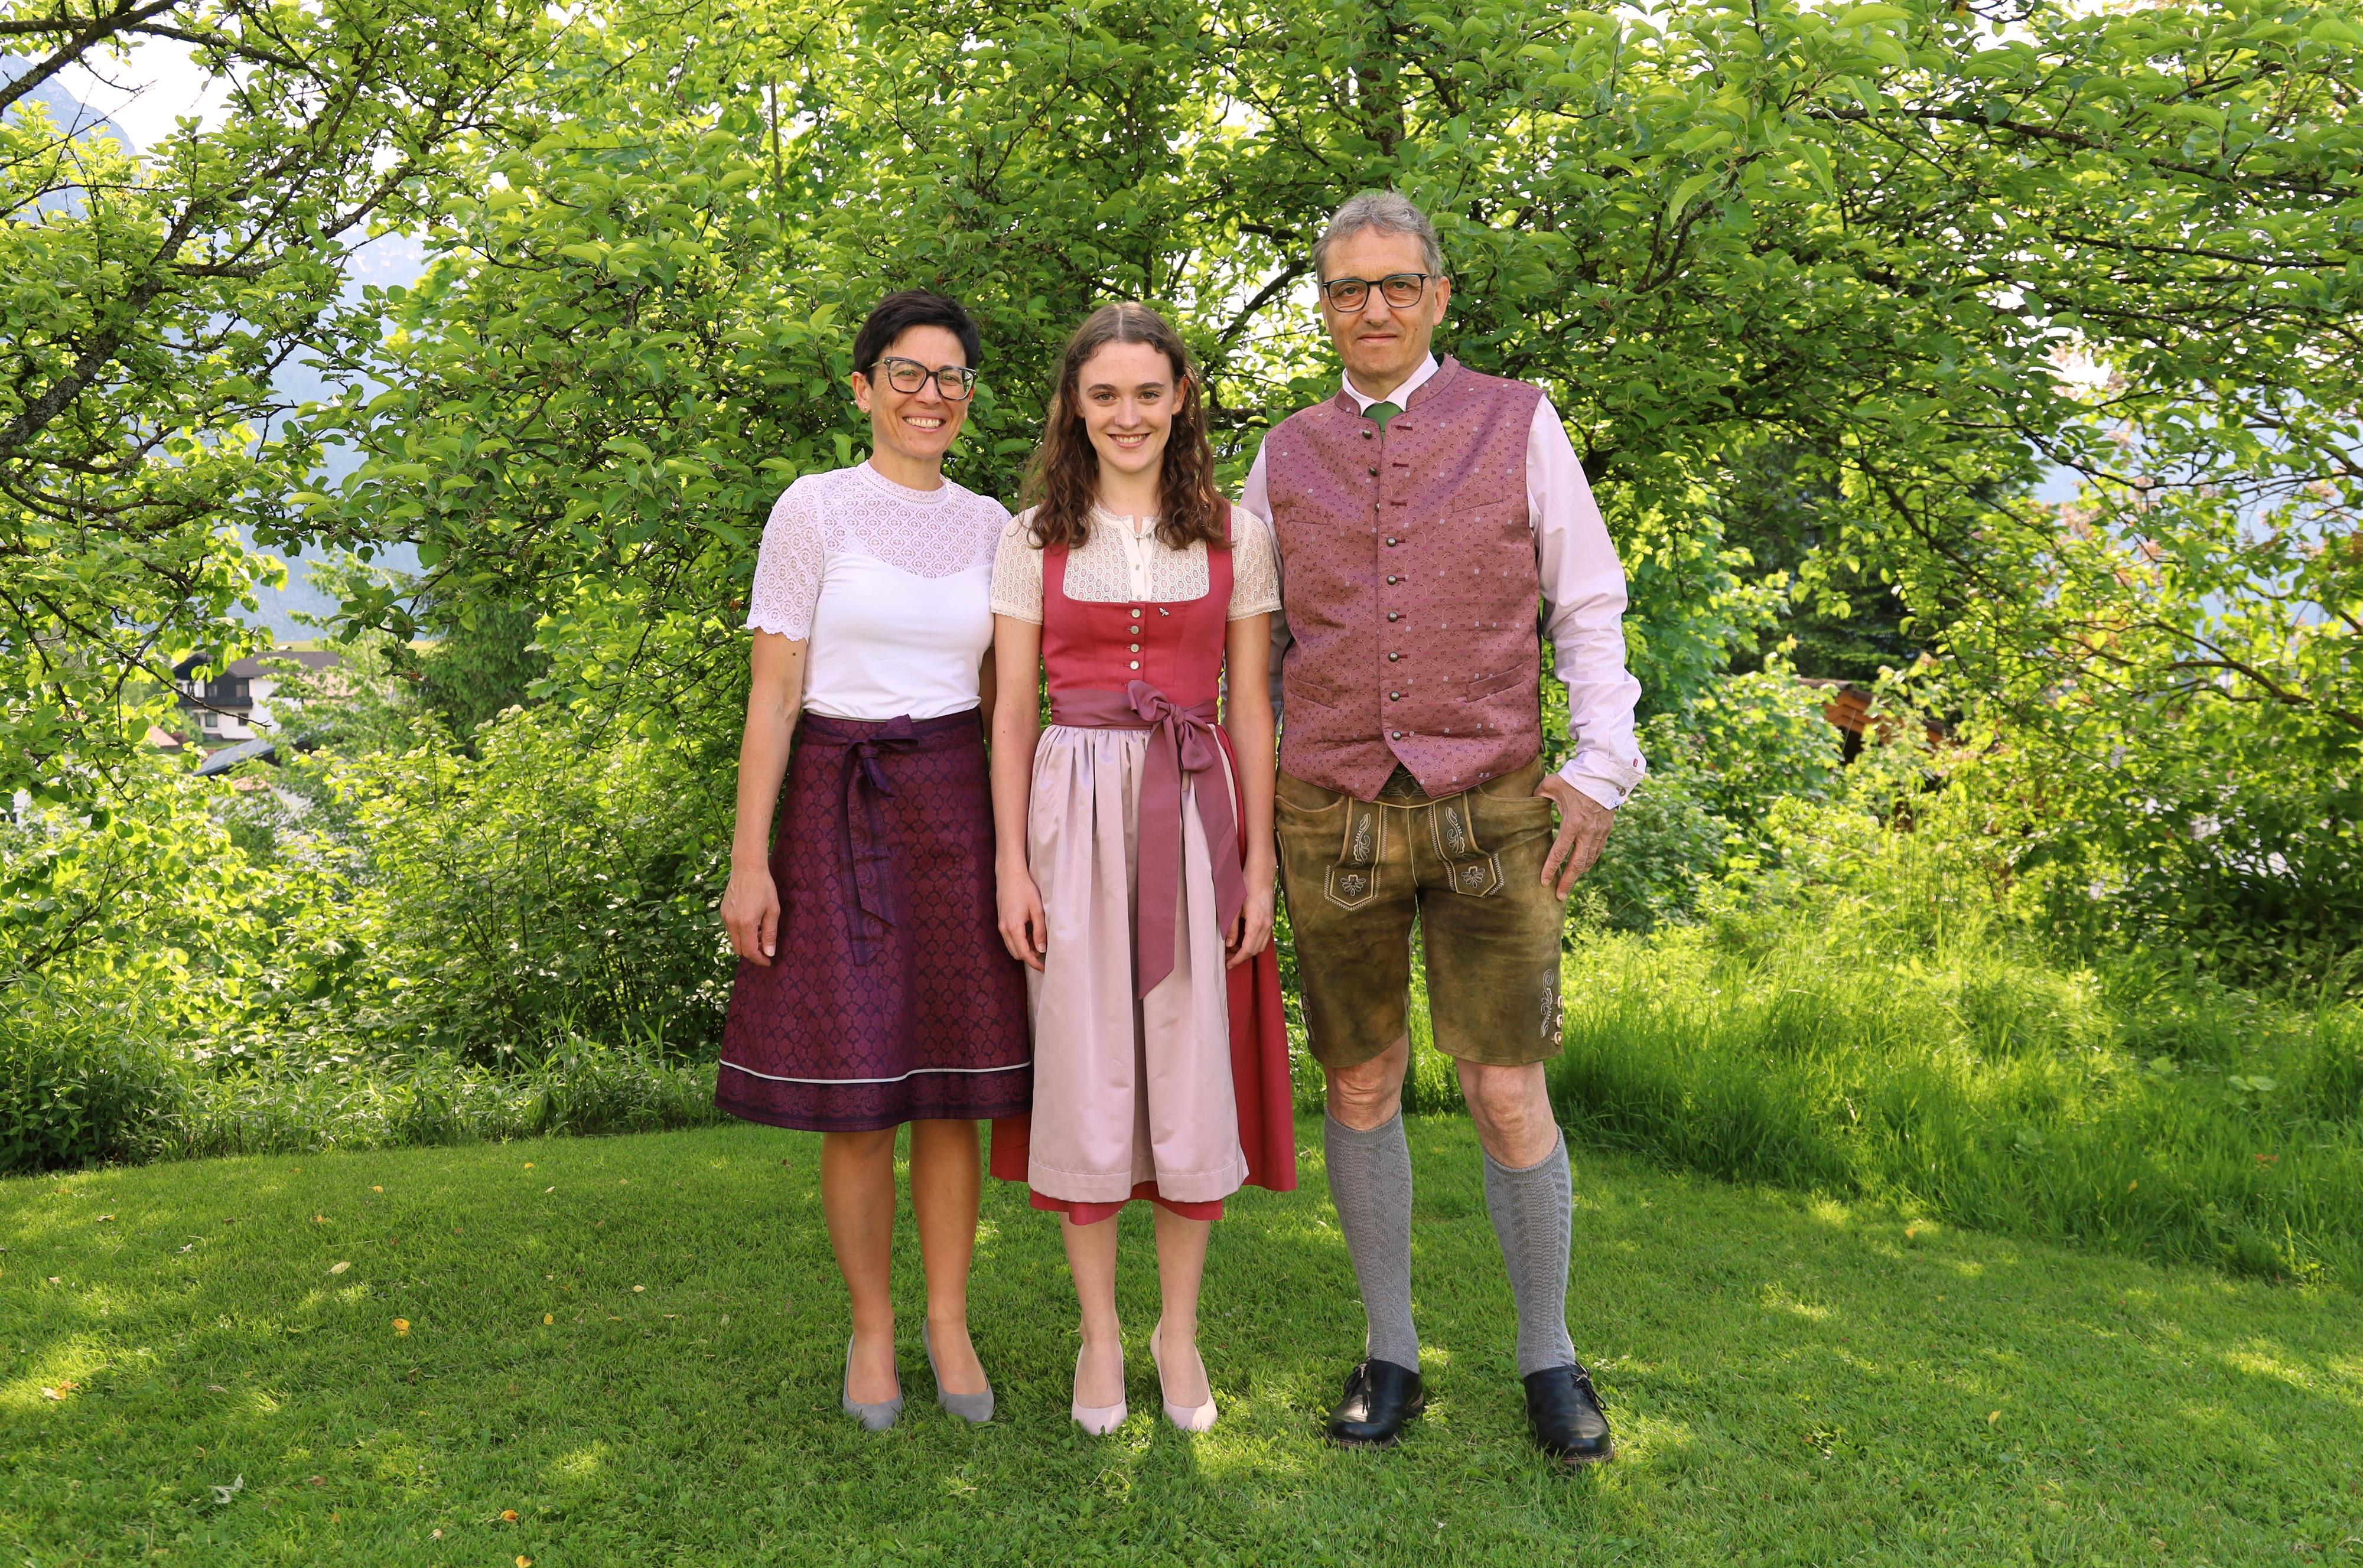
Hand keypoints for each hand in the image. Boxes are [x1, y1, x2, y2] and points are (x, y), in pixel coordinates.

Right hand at [721, 865, 780, 964]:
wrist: (747, 868)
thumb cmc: (764, 887)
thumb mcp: (772, 911)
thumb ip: (770, 934)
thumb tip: (769, 953)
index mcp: (746, 924)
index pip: (750, 952)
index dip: (759, 960)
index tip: (768, 961)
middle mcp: (732, 923)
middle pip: (740, 950)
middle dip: (753, 953)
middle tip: (766, 948)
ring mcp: (725, 917)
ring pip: (734, 940)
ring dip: (746, 942)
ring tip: (761, 932)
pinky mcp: (723, 912)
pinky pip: (730, 930)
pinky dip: (740, 933)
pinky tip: (752, 923)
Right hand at [997, 862, 1048, 970]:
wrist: (1009, 875)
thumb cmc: (1025, 889)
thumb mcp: (1037, 910)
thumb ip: (1040, 931)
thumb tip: (1042, 950)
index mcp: (1013, 927)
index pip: (1023, 953)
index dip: (1034, 963)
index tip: (1044, 968)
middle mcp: (1004, 929)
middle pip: (1016, 953)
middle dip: (1029, 956)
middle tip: (1044, 950)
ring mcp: (1000, 926)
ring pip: (1012, 947)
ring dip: (1025, 948)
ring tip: (1038, 938)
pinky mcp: (1001, 922)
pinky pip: (1009, 938)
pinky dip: (1020, 940)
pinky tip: (1030, 931)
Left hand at [1225, 881, 1275, 968]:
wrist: (1261, 873)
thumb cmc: (1245, 885)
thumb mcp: (1234, 907)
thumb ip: (1232, 927)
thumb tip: (1229, 944)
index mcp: (1257, 923)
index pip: (1248, 949)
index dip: (1237, 959)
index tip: (1228, 964)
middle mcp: (1266, 925)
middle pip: (1255, 950)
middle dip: (1241, 957)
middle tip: (1227, 957)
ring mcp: (1270, 922)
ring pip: (1261, 945)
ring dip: (1248, 950)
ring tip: (1234, 948)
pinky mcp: (1271, 919)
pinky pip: (1264, 937)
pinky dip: (1254, 942)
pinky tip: (1243, 938)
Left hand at [1535, 774, 1614, 898]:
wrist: (1604, 773)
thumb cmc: (1574, 778)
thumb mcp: (1551, 785)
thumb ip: (1537, 796)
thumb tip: (1526, 802)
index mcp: (1573, 822)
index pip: (1560, 852)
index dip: (1551, 868)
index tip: (1544, 882)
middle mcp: (1588, 831)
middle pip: (1577, 864)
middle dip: (1568, 882)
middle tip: (1559, 896)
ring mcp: (1599, 832)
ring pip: (1589, 860)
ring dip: (1578, 874)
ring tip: (1568, 885)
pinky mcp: (1607, 830)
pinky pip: (1598, 851)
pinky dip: (1589, 862)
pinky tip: (1582, 869)